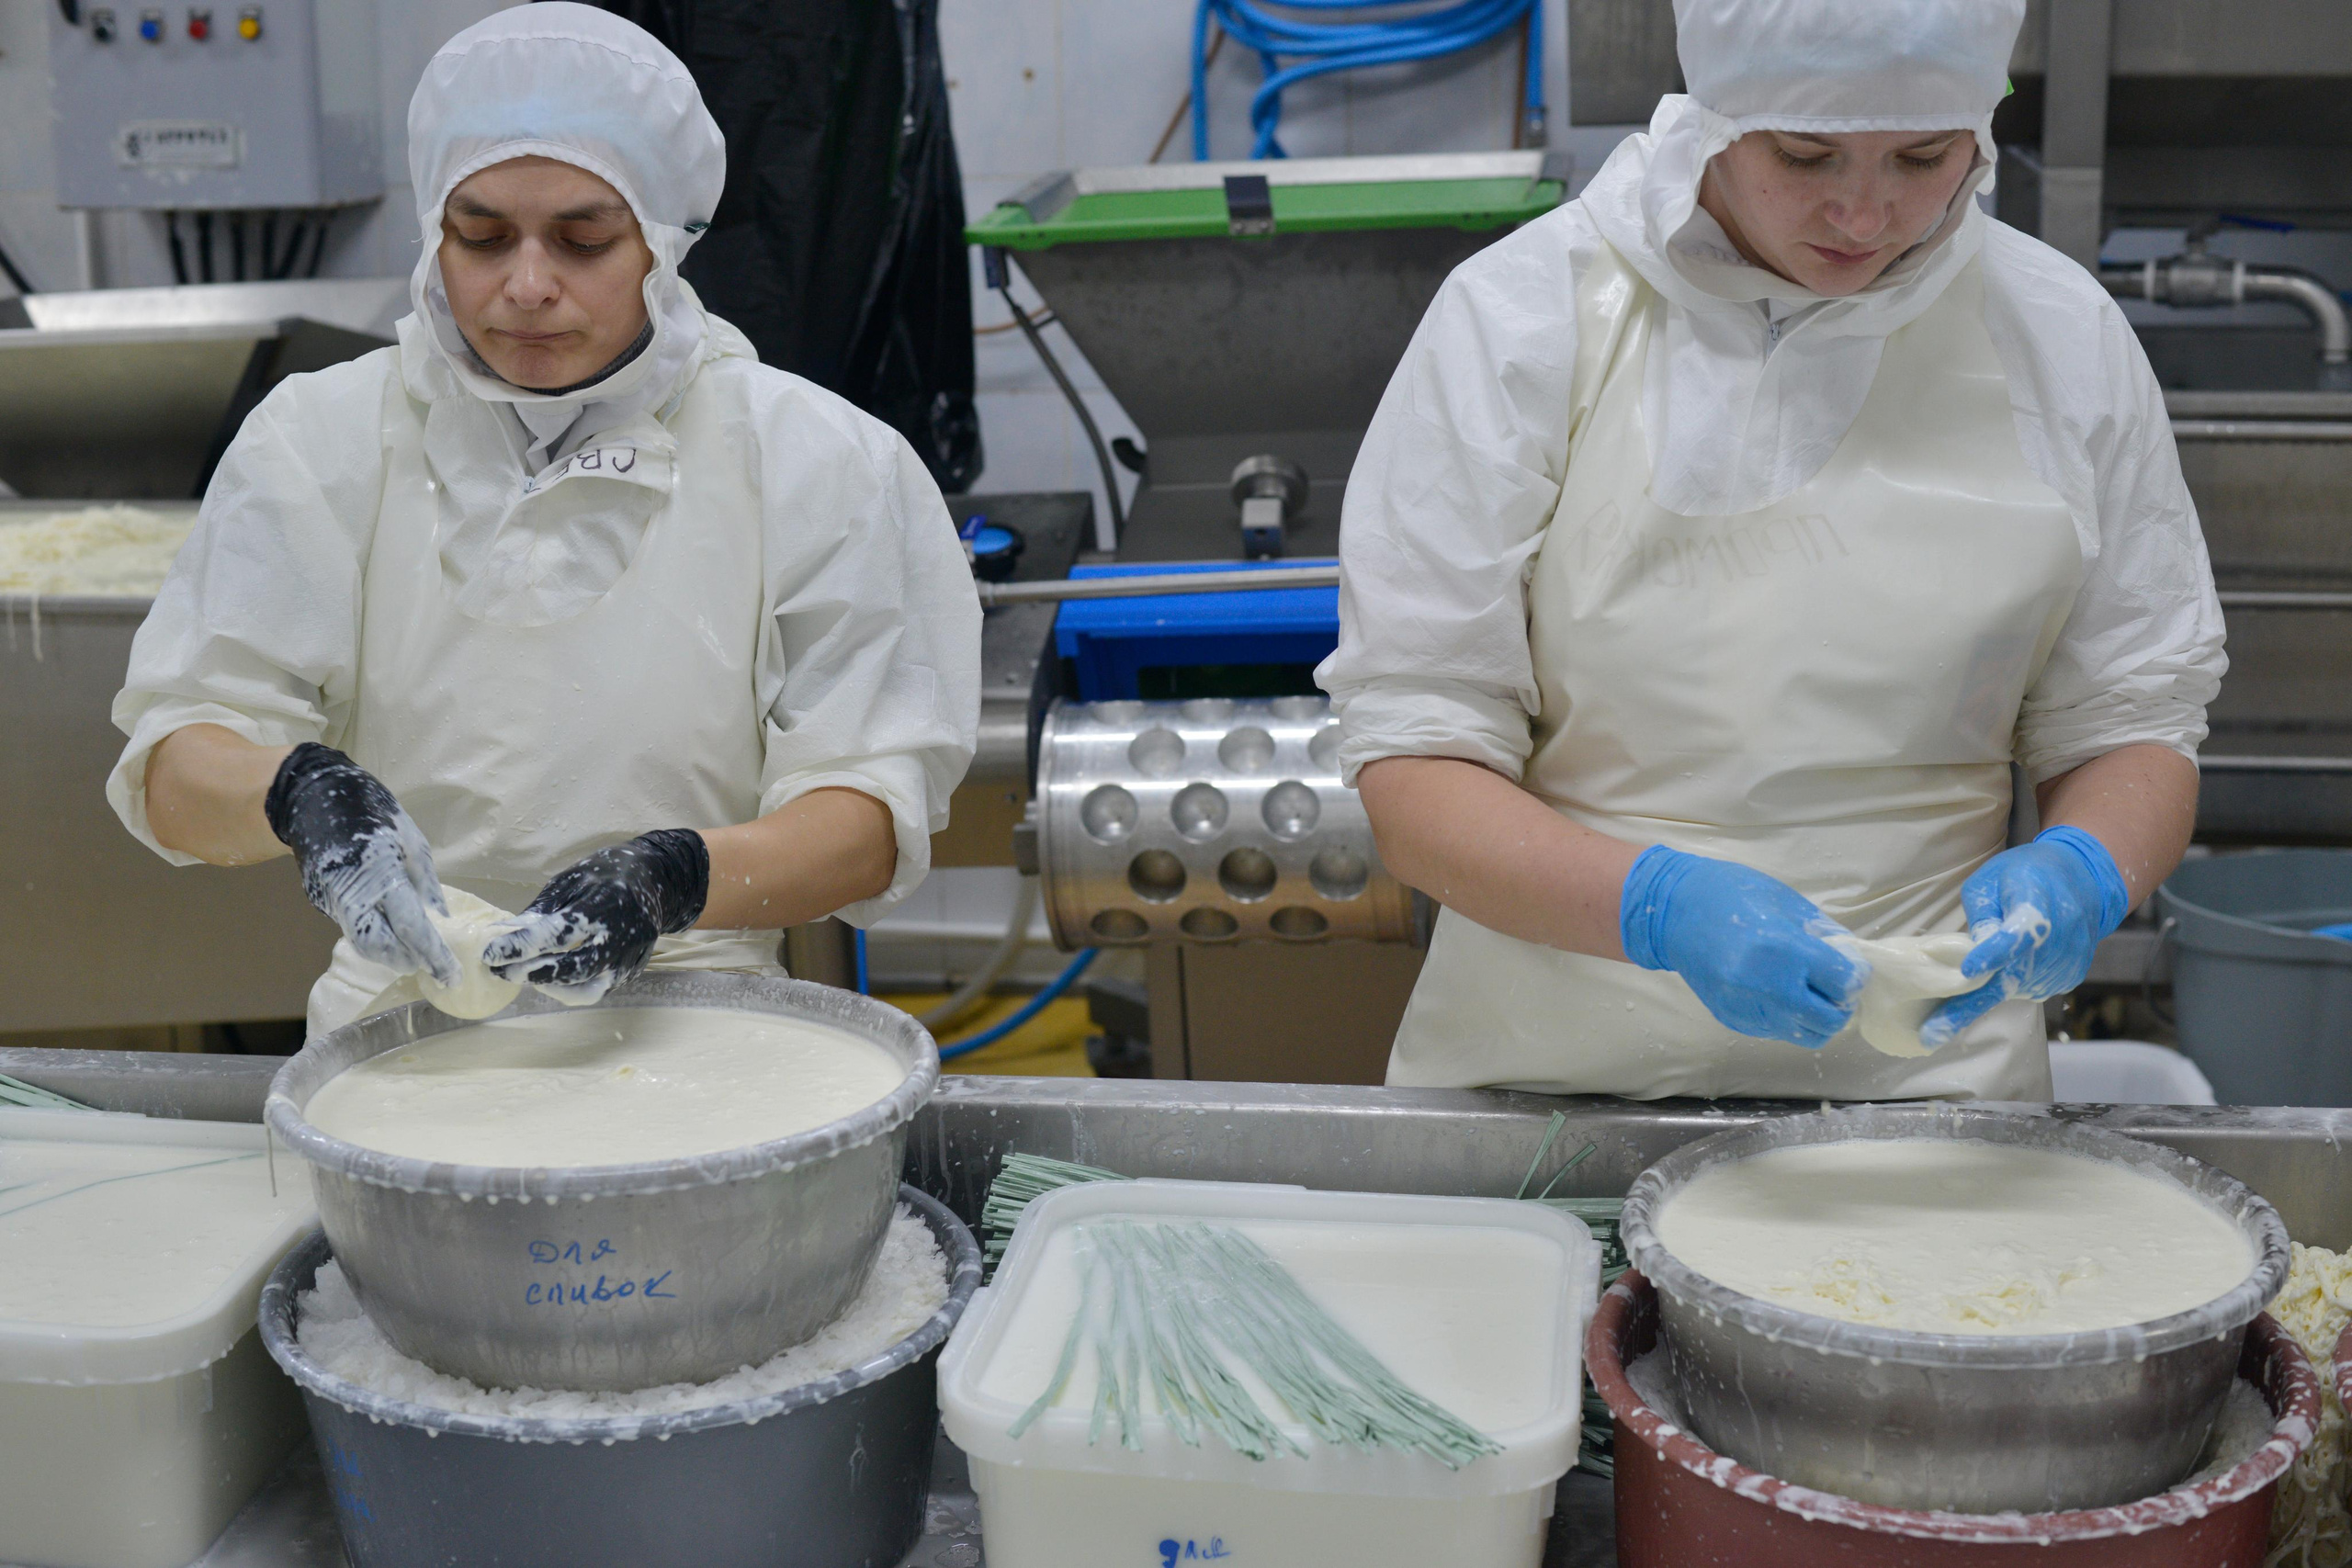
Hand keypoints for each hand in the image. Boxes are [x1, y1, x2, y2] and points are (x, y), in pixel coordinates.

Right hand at [265, 743, 457, 985]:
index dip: (433, 955)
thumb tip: (441, 918)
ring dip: (389, 952)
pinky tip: (390, 928)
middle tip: (430, 963)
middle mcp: (352, 894)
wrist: (314, 796)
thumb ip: (426, 883)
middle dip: (406, 959)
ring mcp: (330, 899)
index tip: (451, 974)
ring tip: (413, 949)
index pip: (411, 928)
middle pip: (380, 947)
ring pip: (362, 942)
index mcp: (382, 876)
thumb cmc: (373, 813)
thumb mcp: (413, 842)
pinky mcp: (320, 899)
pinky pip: (351, 926)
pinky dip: (373, 935)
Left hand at [483, 830, 709, 1004]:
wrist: (657, 879)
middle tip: (500, 970)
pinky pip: (596, 988)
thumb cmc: (607, 873)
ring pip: (586, 987)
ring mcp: (631, 957)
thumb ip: (542, 911)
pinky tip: (549, 977)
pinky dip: (568, 987)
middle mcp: (622, 936)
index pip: (557, 934)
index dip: (521, 947)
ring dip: (548, 986)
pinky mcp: (632, 970)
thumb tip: (506, 934)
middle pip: (573, 969)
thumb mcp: (571, 881)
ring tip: (523, 974)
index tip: (490, 953)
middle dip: (531, 973)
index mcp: (605, 905)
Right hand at [1619, 846, 1866, 1047]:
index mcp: (1783, 950)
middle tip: (1833, 985)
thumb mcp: (1785, 903)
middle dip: (1840, 1004)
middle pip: (1829, 1019)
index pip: (1843, 983)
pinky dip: (1787, 1018)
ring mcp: (1747, 1008)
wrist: (1672, 911)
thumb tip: (1851, 962)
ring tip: (1808, 993)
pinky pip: (1777, 1031)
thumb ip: (1822, 935)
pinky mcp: (1732, 1019)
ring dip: (1816, 1017)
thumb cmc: (1730, 893)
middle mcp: (1766, 987)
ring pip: (1806, 1035)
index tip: (1849, 966)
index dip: (1854, 975)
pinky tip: (1777, 993)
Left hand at [1920, 827, 2129, 1047]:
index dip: (1993, 953)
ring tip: (1941, 1016)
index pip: (2016, 935)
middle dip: (1967, 1007)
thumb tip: (1971, 953)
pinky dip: (2006, 988)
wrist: (2084, 882)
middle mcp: (2057, 941)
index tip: (1970, 969)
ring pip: (2014, 990)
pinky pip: (2027, 989)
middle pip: (2009, 977)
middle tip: (1931, 1034)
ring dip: (1981, 998)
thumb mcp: (1992, 880)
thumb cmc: (2026, 876)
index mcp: (2036, 906)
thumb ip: (1982, 914)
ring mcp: (2064, 964)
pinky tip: (1998, 975)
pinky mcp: (2067, 978)